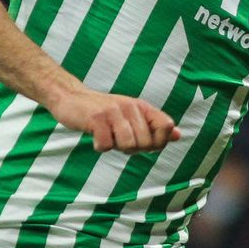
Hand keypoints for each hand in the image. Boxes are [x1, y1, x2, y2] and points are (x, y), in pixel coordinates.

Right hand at [47, 87, 181, 153]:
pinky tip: (95, 137)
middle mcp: (130, 107)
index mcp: (142, 107)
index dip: (158, 142)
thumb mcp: (131, 115)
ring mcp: (113, 112)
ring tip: (108, 138)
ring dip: (116, 148)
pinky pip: (106, 146)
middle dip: (134, 149)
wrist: (70, 98)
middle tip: (119, 140)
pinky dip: (99, 147)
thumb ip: (154, 125)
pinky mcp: (96, 119)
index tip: (143, 143)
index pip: (166, 126)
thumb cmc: (103, 112)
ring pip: (128, 145)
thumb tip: (178, 135)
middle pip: (146, 143)